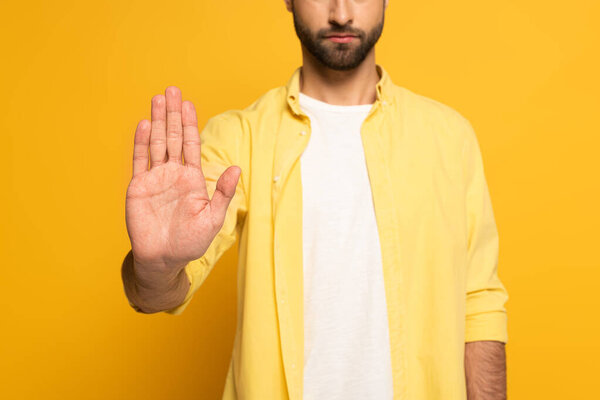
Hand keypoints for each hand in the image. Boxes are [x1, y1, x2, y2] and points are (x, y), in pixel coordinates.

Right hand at [125, 86, 240, 273]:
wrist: (163, 259)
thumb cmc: (190, 242)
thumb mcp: (212, 218)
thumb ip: (222, 193)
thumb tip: (236, 168)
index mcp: (192, 178)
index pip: (192, 144)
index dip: (191, 123)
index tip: (189, 103)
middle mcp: (174, 174)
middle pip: (174, 137)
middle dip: (174, 114)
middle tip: (172, 90)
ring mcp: (155, 179)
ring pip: (157, 143)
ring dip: (158, 121)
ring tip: (158, 99)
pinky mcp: (138, 187)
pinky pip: (140, 161)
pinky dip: (141, 143)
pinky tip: (144, 124)